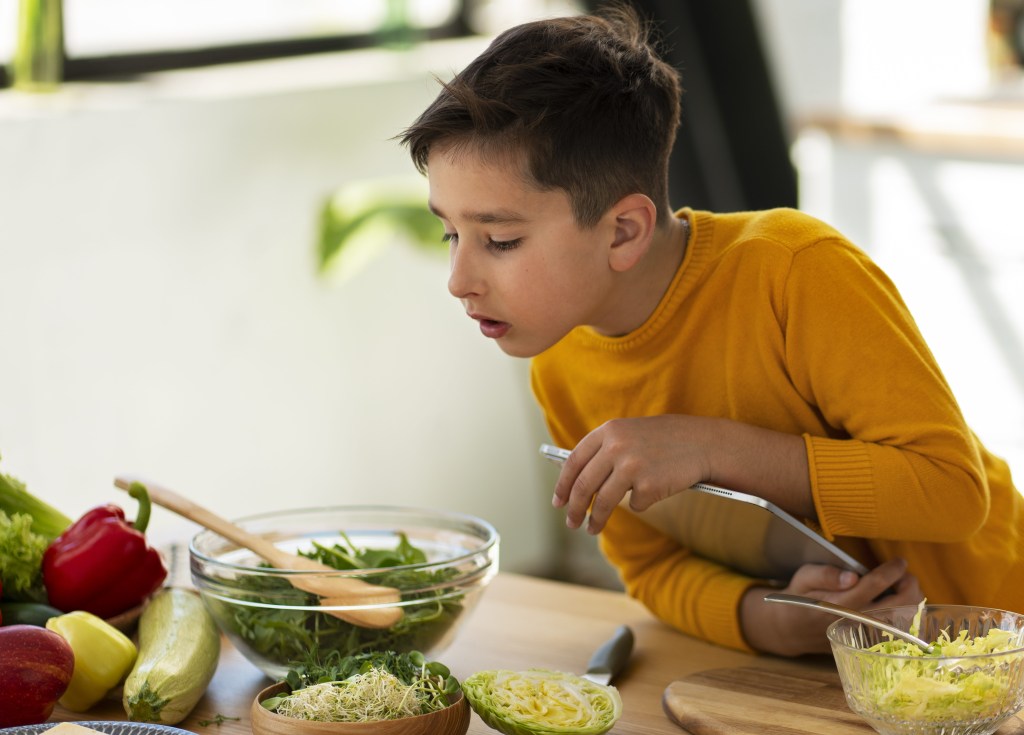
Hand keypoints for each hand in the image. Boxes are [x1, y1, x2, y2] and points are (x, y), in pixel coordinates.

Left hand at [551, 415, 811, 532]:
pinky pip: (636, 504)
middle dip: (574, 508)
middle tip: (571, 523)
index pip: (574, 461)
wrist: (703, 442)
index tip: (558, 502)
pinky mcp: (649, 485)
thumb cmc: (663, 441)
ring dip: (595, 520)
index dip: (563, 485)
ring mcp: (632, 466)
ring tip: (592, 529)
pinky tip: (655, 490)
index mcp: (608, 431)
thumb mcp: (629, 434)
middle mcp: (616, 446)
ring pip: (603, 502)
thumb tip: (574, 482)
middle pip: (584, 485)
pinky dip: (642, 502)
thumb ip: (603, 451)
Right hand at [740, 558, 922, 655]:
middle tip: (906, 574)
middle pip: (897, 606)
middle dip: (909, 586)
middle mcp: (855, 620)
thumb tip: (852, 576)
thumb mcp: (803, 578)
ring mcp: (864, 634)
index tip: (900, 561)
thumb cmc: (799, 598)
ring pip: (903, 620)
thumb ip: (825, 574)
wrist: (792, 629)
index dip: (892, 571)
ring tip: (905, 586)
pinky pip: (899, 630)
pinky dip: (908, 615)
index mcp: (839, 603)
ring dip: (911, 601)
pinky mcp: (868, 642)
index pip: (874, 585)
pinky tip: (902, 603)